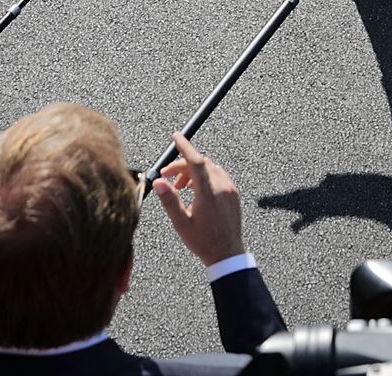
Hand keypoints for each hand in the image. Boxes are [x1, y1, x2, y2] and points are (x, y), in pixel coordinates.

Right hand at [151, 131, 245, 266]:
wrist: (227, 254)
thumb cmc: (203, 241)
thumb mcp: (181, 223)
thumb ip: (170, 200)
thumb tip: (158, 182)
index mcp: (208, 194)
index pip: (196, 162)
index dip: (185, 147)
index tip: (176, 136)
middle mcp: (222, 188)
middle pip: (201, 164)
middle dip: (182, 165)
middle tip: (166, 176)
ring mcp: (230, 190)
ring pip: (210, 169)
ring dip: (193, 172)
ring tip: (180, 187)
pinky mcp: (234, 194)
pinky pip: (218, 176)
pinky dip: (204, 177)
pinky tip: (195, 191)